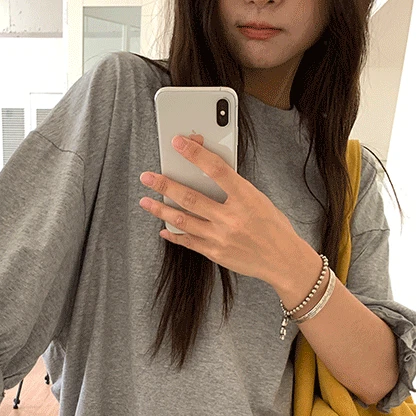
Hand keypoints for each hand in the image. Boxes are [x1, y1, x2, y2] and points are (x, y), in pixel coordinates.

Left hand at [139, 133, 305, 284]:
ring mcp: (221, 237)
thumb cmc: (273, 227)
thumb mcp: (258, 200)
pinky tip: (164, 228)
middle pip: (190, 197)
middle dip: (165, 185)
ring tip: (146, 201)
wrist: (283, 260)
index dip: (195, 154)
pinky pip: (189, 242)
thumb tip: (208, 173)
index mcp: (246, 198)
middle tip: (147, 176)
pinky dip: (174, 234)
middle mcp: (231, 218)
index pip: (216, 169)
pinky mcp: (215, 253)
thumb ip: (234, 188)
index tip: (178, 142)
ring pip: (183, 220)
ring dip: (161, 209)